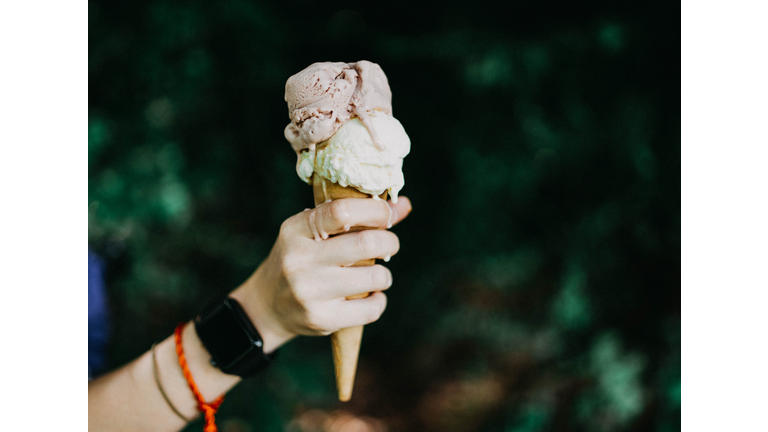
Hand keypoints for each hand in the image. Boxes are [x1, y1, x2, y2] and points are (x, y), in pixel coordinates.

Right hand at [230, 196, 411, 351]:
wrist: (267, 306)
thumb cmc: (301, 259)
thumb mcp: (314, 233)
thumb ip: (356, 217)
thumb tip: (403, 205)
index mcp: (296, 230)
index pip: (342, 210)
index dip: (375, 210)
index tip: (387, 215)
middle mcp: (299, 259)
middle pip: (365, 243)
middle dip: (389, 242)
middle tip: (389, 245)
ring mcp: (309, 291)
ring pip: (374, 277)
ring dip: (385, 275)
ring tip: (378, 275)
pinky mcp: (321, 319)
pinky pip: (371, 309)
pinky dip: (379, 301)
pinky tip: (371, 296)